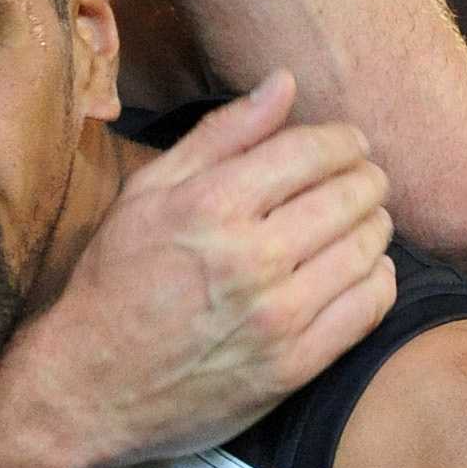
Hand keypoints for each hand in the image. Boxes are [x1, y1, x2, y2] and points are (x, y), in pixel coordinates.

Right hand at [0, 70, 394, 467]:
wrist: (89, 386)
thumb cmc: (116, 279)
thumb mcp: (148, 193)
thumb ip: (220, 134)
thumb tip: (285, 82)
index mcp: (212, 204)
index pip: (315, 150)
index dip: (343, 139)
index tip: (346, 144)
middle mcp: (251, 258)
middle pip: (353, 194)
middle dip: (365, 178)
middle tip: (358, 182)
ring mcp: (277, 317)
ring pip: (370, 247)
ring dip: (373, 225)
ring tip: (355, 224)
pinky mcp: (294, 365)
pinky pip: (370, 305)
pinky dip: (377, 278)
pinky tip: (356, 271)